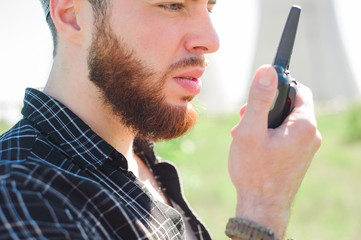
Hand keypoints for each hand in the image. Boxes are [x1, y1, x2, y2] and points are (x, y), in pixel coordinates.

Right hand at [228, 65, 321, 238]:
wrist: (262, 208)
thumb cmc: (255, 171)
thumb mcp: (250, 130)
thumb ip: (259, 99)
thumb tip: (267, 70)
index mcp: (304, 125)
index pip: (298, 89)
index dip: (277, 86)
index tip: (257, 95)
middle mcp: (311, 135)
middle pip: (289, 105)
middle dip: (264, 107)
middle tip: (244, 118)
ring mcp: (306, 148)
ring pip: (285, 122)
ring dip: (263, 122)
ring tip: (243, 135)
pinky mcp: (298, 157)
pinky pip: (285, 136)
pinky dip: (269, 135)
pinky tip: (252, 146)